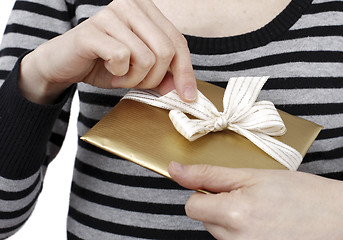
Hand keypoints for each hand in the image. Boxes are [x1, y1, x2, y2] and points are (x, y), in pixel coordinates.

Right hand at [19, 0, 195, 103]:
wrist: (66, 64)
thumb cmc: (104, 64)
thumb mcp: (140, 71)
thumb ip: (163, 76)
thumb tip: (186, 90)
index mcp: (146, 10)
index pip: (178, 42)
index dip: (186, 72)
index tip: (188, 96)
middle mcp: (130, 5)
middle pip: (166, 51)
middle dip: (154, 78)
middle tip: (136, 82)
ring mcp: (111, 15)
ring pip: (146, 58)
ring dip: (135, 79)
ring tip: (120, 76)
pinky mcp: (93, 30)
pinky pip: (122, 58)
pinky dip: (119, 74)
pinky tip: (109, 71)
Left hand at [168, 162, 342, 239]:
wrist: (338, 220)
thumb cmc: (301, 194)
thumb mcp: (251, 175)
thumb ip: (208, 174)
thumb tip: (175, 170)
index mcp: (234, 215)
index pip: (192, 206)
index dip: (204, 192)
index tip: (221, 187)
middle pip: (205, 219)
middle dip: (219, 205)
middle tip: (249, 196)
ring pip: (219, 232)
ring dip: (231, 219)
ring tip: (261, 210)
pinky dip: (243, 232)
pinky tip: (264, 224)